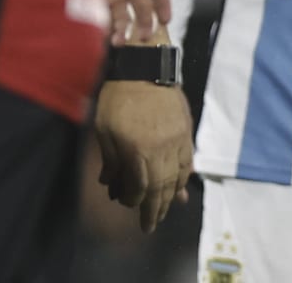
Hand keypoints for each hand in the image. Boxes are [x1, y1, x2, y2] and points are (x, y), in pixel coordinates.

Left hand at [93, 79, 193, 232]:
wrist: (144, 65)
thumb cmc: (118, 96)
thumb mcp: (104, 128)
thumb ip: (110, 159)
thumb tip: (111, 184)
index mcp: (137, 149)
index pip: (139, 187)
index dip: (133, 200)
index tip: (126, 203)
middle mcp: (160, 149)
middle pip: (161, 188)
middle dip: (155, 209)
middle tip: (150, 226)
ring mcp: (177, 140)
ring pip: (177, 178)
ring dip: (171, 197)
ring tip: (166, 210)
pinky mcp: (186, 131)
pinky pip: (188, 162)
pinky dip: (184, 177)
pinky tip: (180, 187)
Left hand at [99, 0, 171, 45]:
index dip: (164, 3)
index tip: (165, 19)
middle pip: (144, 7)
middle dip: (145, 23)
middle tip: (143, 37)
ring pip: (124, 16)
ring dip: (124, 30)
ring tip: (119, 42)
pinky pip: (103, 15)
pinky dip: (104, 27)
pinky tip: (101, 34)